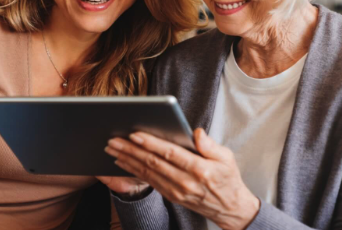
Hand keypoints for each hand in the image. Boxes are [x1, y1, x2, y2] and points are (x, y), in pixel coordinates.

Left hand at [105, 128, 259, 229]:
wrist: (230, 208)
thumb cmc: (227, 178)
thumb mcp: (227, 158)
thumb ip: (210, 145)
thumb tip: (196, 132)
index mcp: (199, 169)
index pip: (170, 154)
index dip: (151, 143)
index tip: (135, 134)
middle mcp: (185, 182)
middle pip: (153, 162)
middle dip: (130, 149)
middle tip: (113, 139)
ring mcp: (176, 191)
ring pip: (146, 172)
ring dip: (127, 159)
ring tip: (111, 148)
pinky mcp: (170, 196)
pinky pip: (148, 181)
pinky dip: (132, 170)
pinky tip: (122, 161)